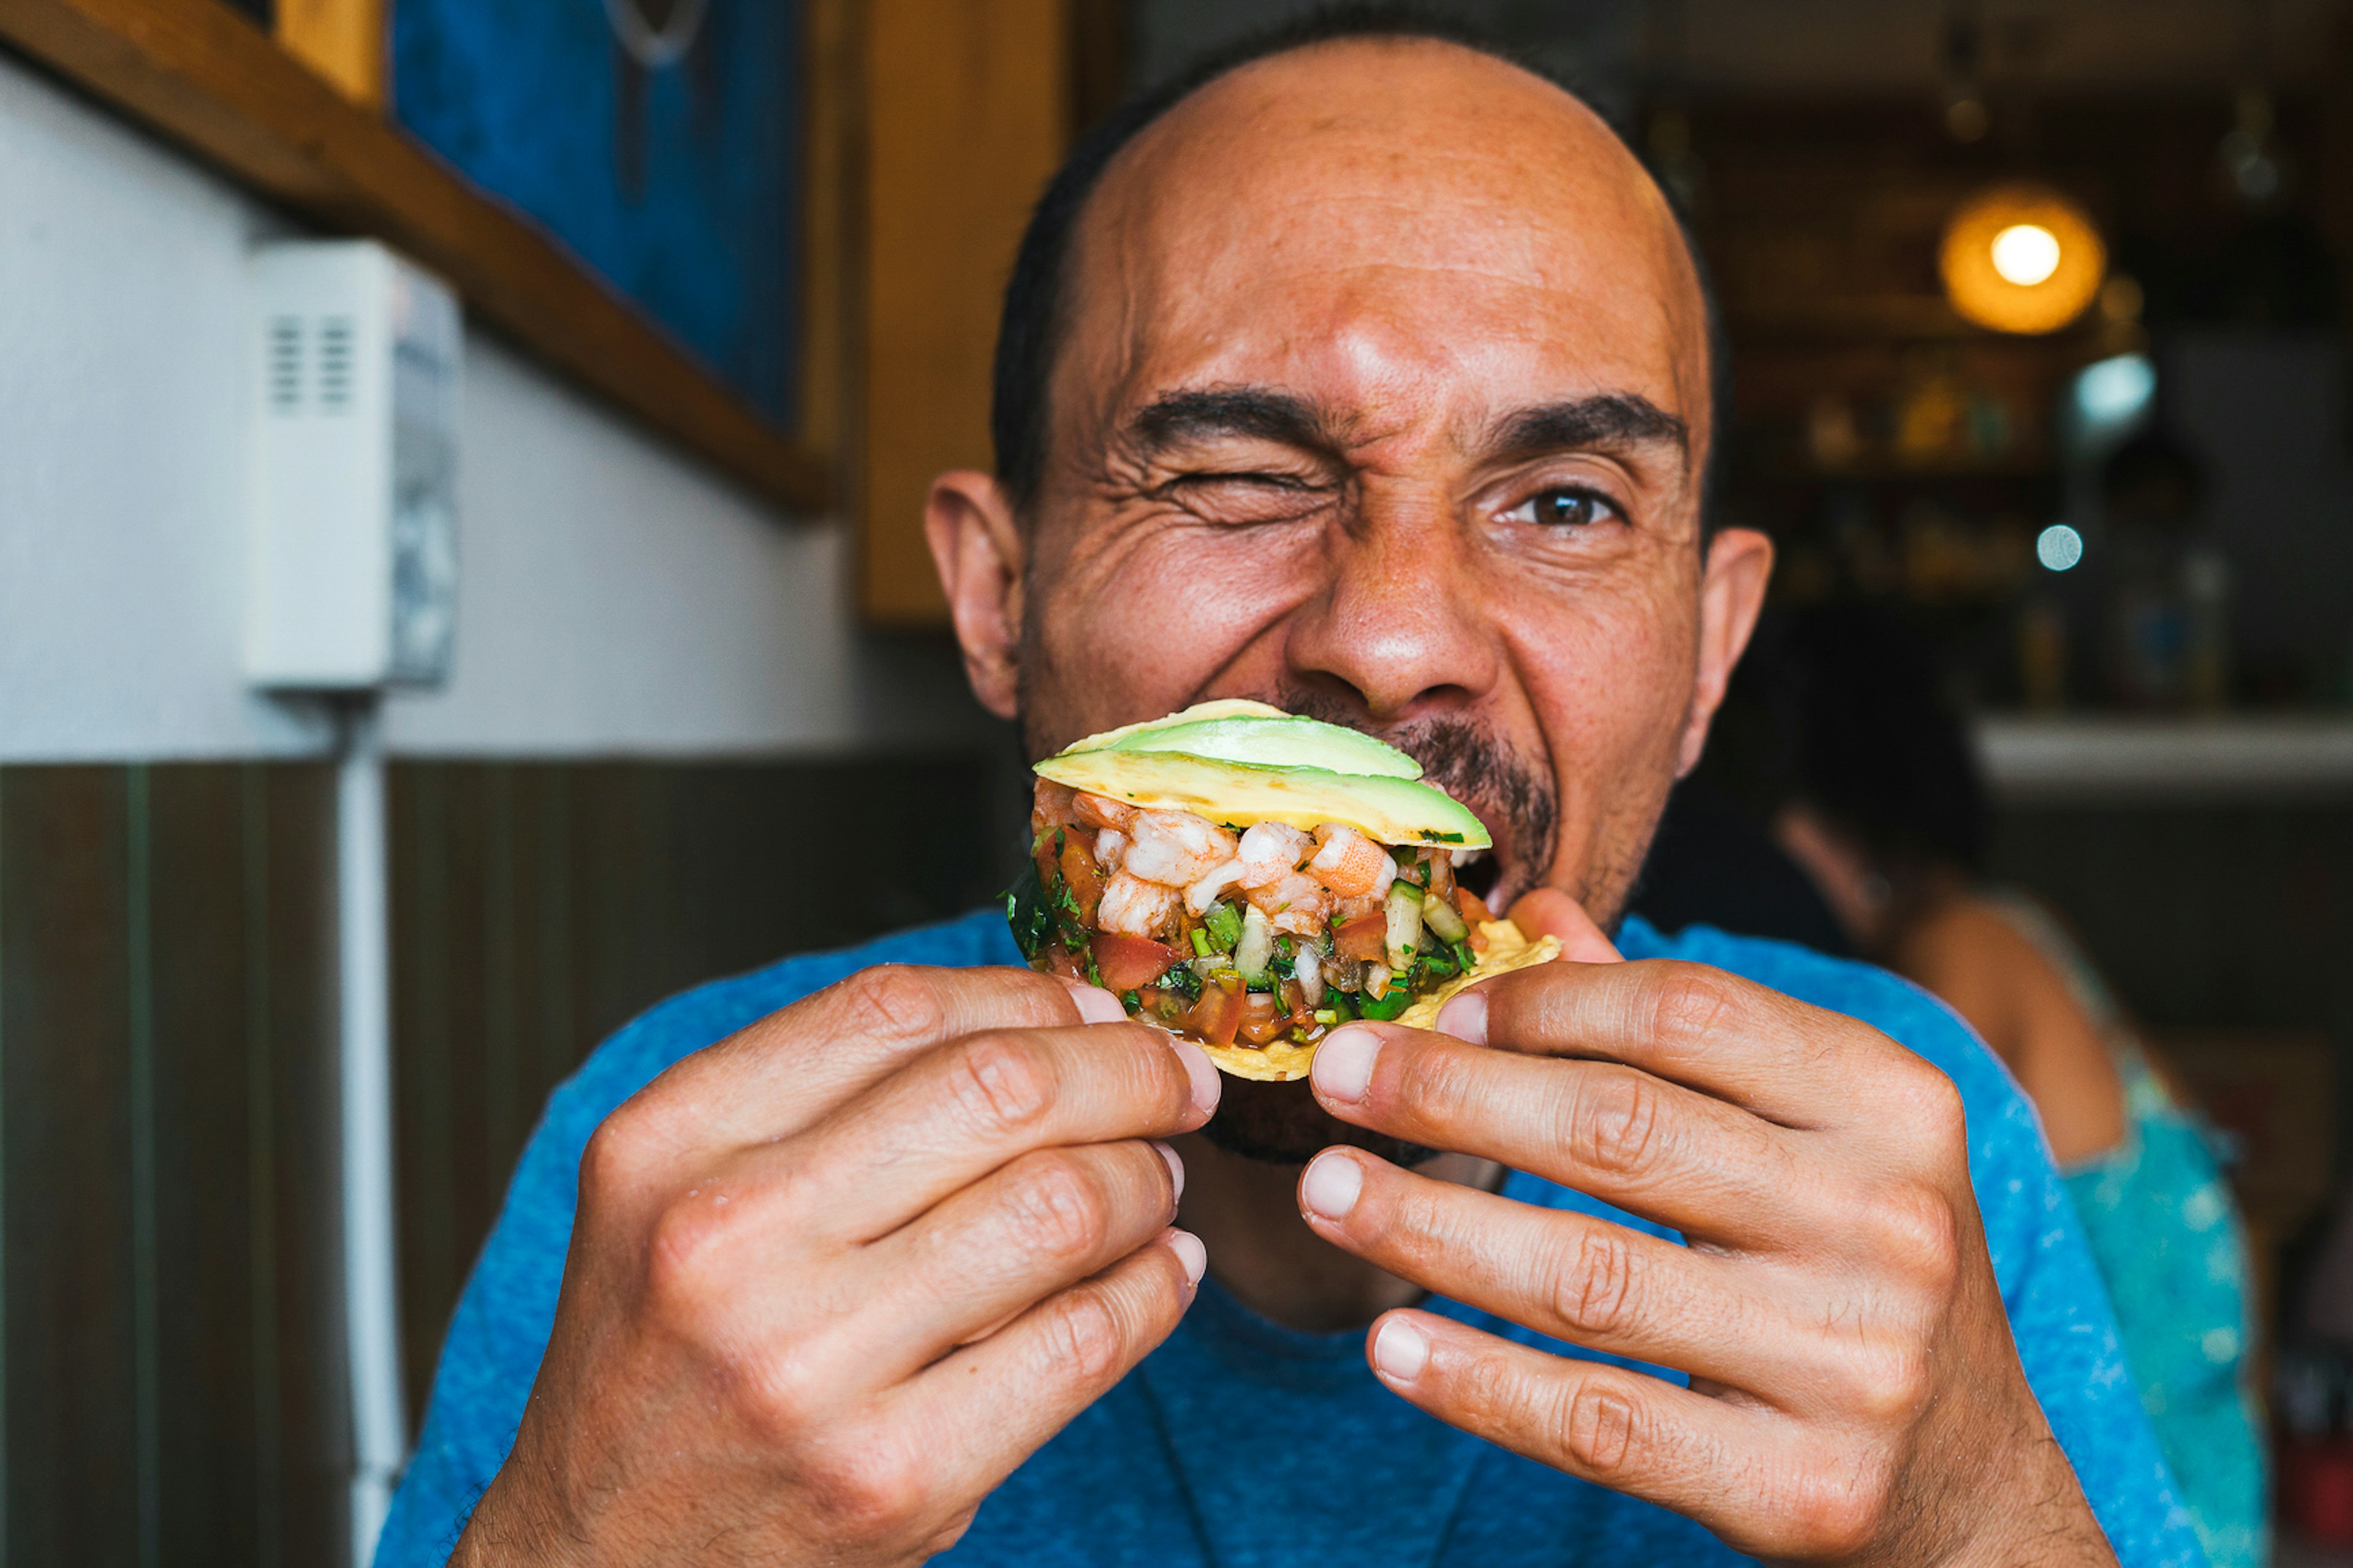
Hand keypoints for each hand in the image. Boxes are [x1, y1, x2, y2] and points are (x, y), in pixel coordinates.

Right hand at [455, 964, 1218, 1566]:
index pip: (895, 1011)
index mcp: (670, 1144)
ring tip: (1160, 1182)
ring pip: (1060, 1205)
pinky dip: (1155, 1291)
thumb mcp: (678, 1195)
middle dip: (1126, 1069)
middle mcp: (725, 1240)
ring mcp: (808, 1367)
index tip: (1098, 1011)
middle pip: (997, 1088)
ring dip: (1147, 1179)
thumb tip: (1048, 1020)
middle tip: (1176, 1084)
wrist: (598, 1562)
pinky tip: (1160, 1273)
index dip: (1031, 992)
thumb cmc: (664, 1364)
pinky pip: (1083, 1342)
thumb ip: (827, 1098)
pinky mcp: (894, 1478)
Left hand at [1293, 897, 2115, 1566]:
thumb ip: (1675, 1030)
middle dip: (1450, 1095)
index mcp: (1892, 1104)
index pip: (1686, 1012)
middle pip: (1619, 1129)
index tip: (1434, 1011)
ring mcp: (1850, 1361)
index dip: (1542, 1002)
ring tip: (1326, 1194)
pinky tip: (1388, 1343)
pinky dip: (1478, 1381)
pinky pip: (1599, 1423)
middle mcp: (1887, 1222)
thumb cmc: (1854, 1272)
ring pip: (1588, 1277)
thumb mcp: (1811, 1136)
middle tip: (1334, 1075)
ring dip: (1430, 1227)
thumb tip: (1534, 919)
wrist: (1973, 1488)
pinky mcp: (1802, 1488)